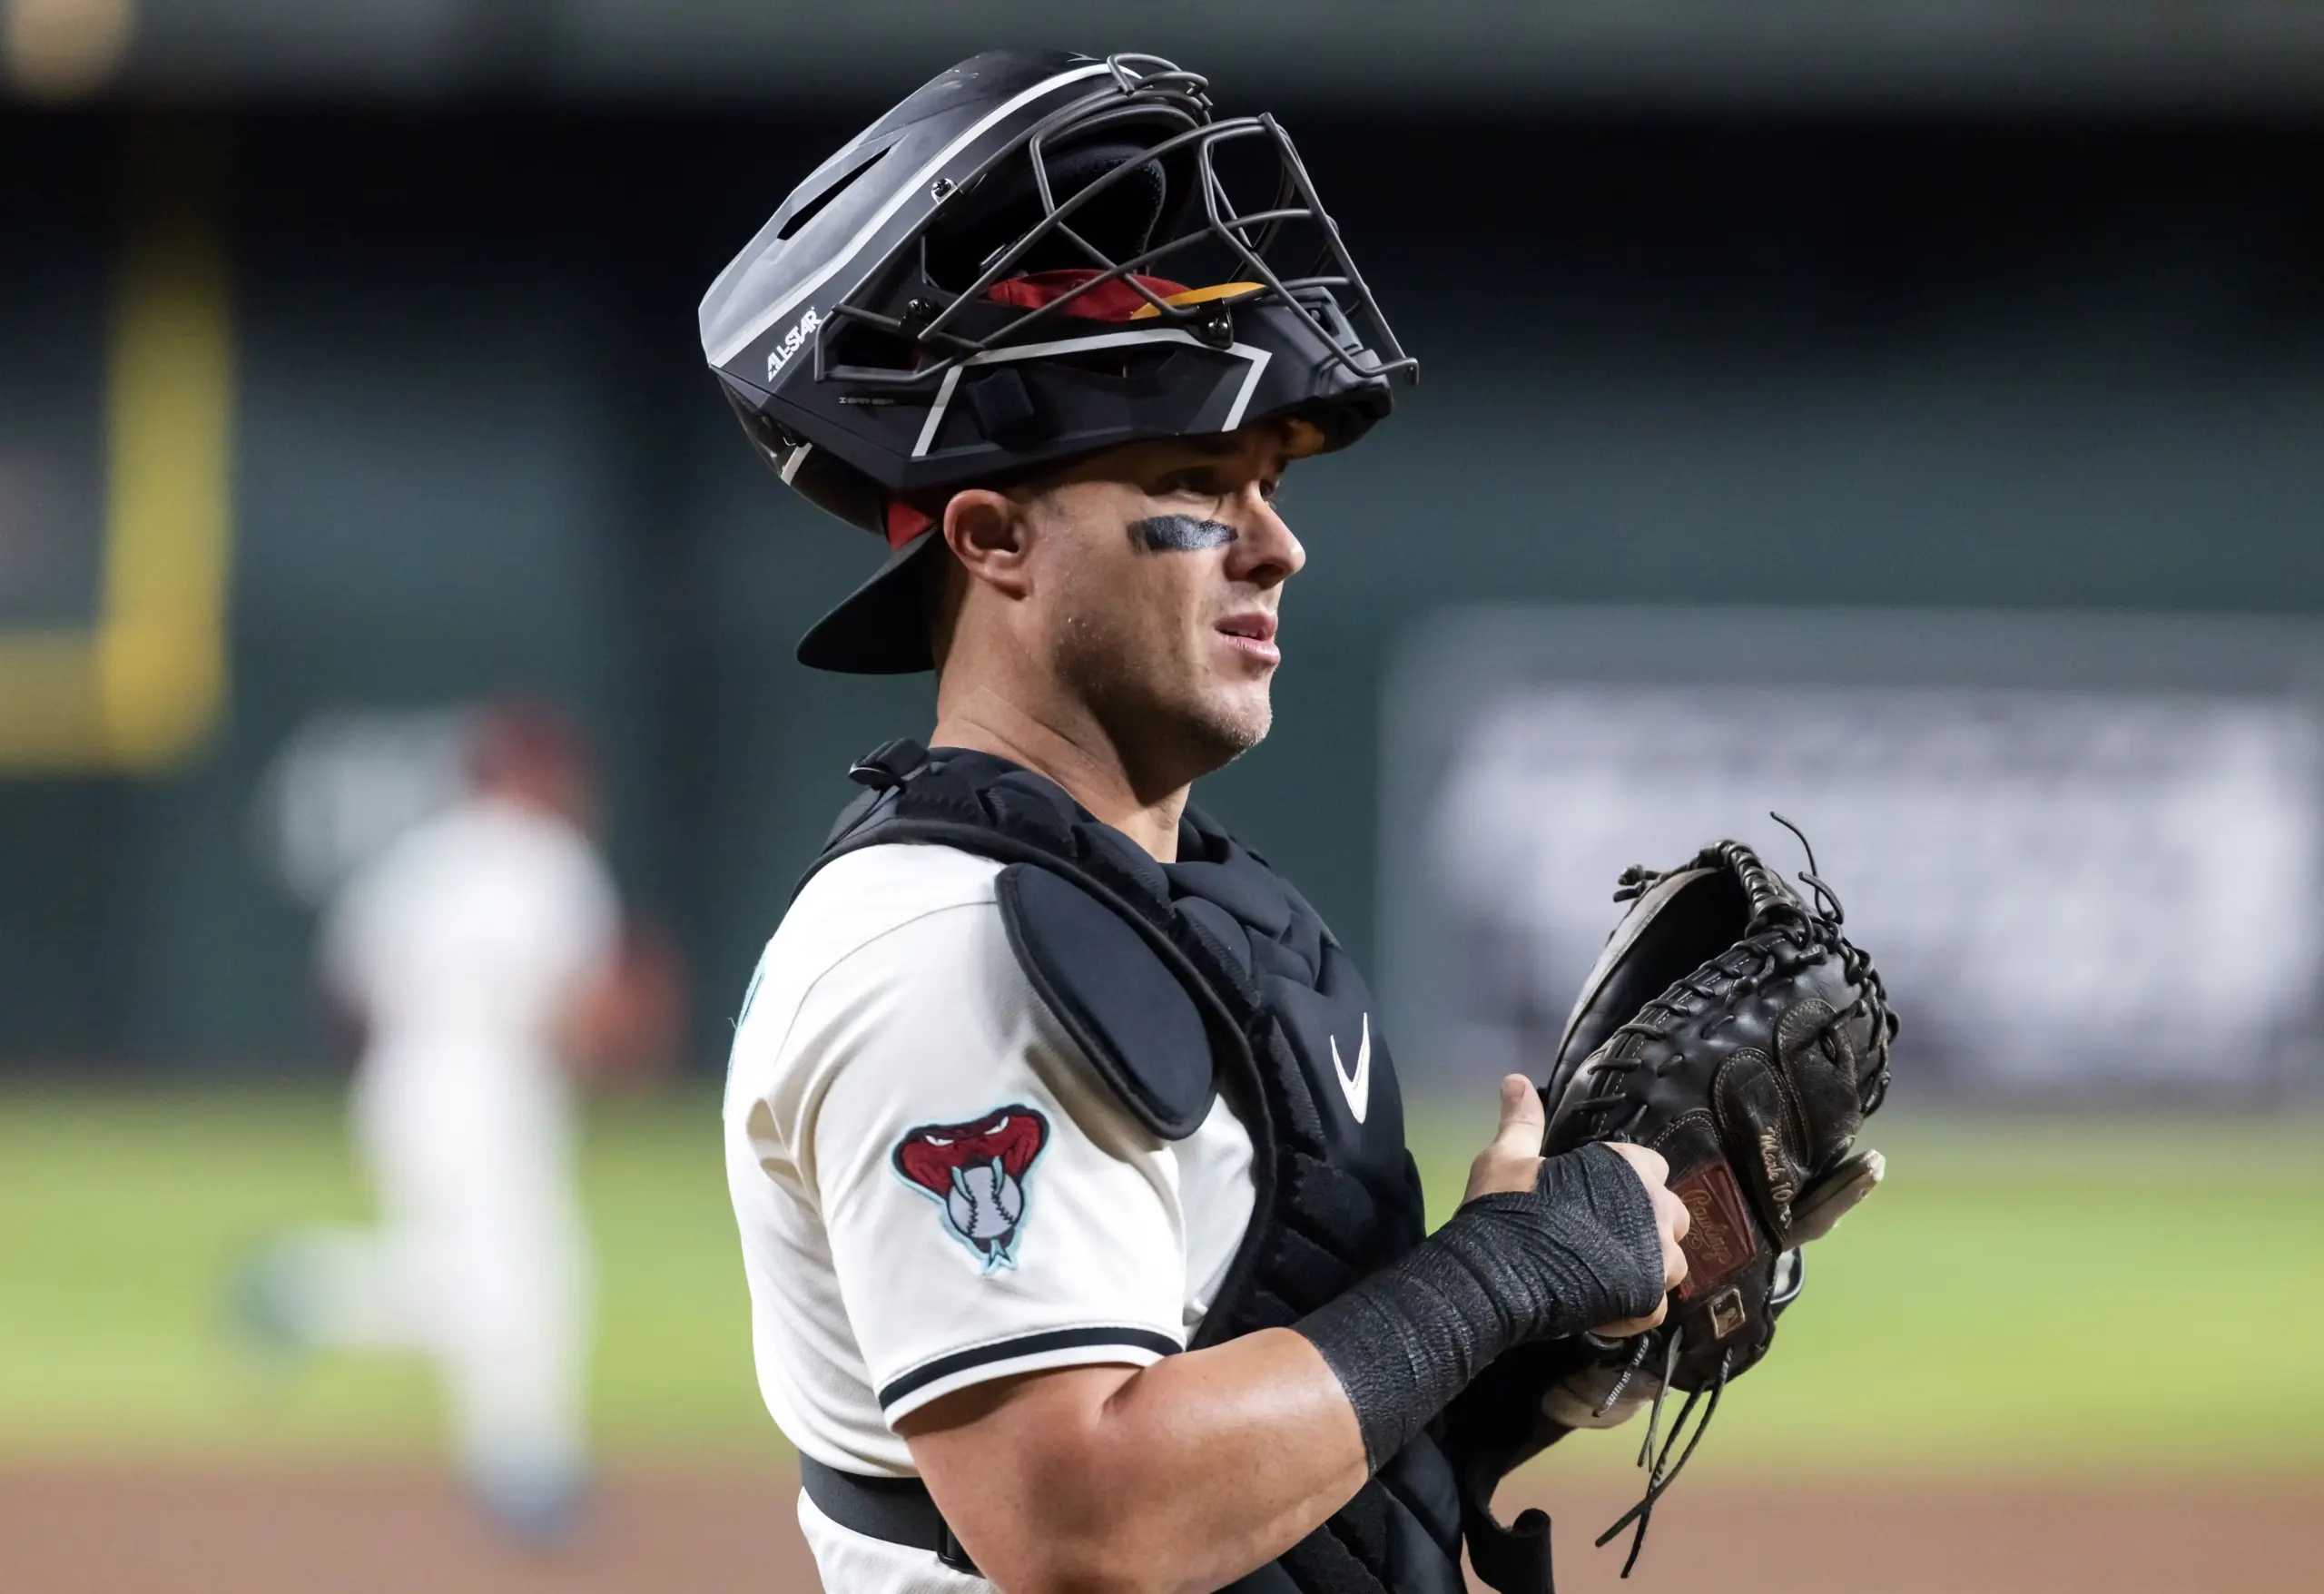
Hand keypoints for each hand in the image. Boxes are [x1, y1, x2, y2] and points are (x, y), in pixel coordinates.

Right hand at [1462, 1077, 1689, 1335]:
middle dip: (1647, 1223)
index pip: (1651, 1167)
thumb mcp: (1508, 1156)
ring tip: (1613, 1273)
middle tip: (1606, 1234)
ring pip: (1672, 1262)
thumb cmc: (1509, 1207)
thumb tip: (1516, 1079)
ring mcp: (1656, 1260)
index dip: (1627, 1181)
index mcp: (1630, 1169)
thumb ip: (1522, 1120)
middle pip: (1671, 1214)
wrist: (1498, 1274)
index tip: (1599, 1194)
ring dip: (1650, 1266)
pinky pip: (1657, 1307)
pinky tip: (1610, 1306)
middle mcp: (1655, 1211)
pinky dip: (1637, 1309)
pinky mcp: (1647, 1303)